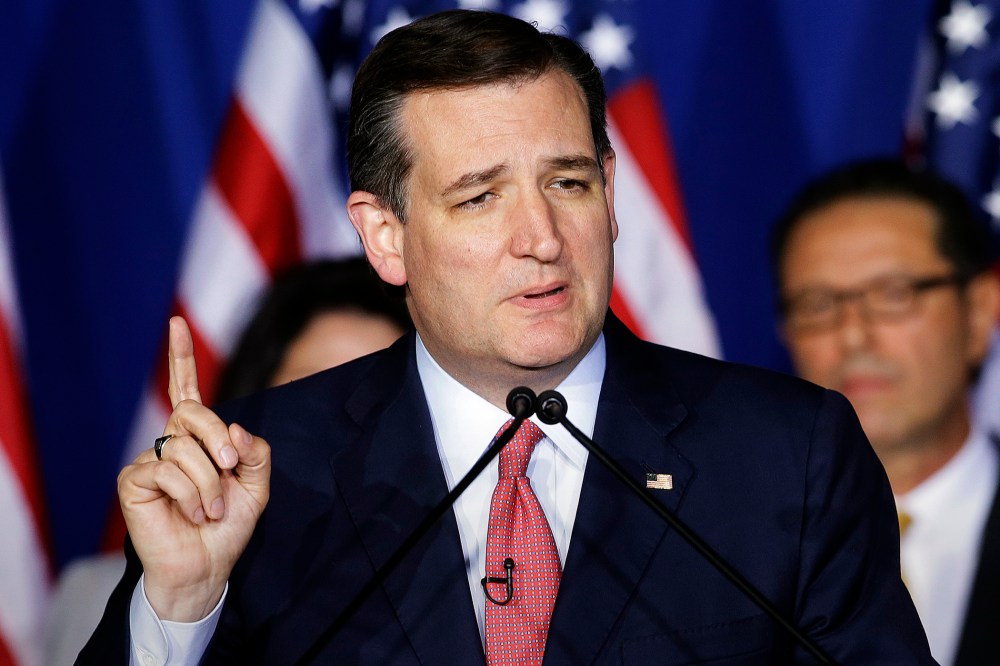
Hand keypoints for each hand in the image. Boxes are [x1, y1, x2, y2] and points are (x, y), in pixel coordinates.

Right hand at [117, 316, 270, 620]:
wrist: (207, 565)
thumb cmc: (227, 525)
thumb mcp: (256, 486)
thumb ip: (255, 452)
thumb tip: (233, 428)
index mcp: (198, 438)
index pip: (186, 389)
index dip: (181, 356)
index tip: (176, 322)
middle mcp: (170, 441)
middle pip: (192, 411)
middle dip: (218, 438)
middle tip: (230, 468)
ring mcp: (149, 459)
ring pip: (183, 445)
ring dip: (209, 481)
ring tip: (211, 509)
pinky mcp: (132, 480)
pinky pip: (166, 469)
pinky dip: (191, 494)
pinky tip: (193, 513)